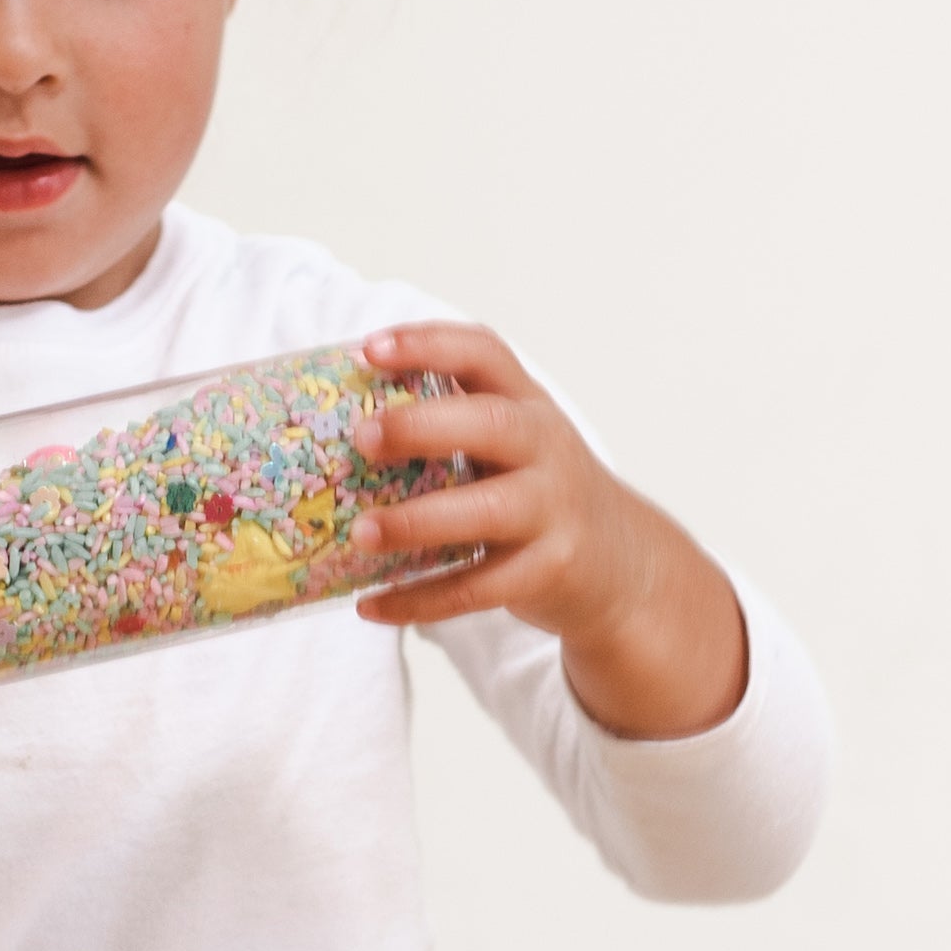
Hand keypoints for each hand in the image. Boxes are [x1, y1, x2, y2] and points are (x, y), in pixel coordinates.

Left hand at [346, 323, 751, 740]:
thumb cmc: (537, 493)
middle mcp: (546, 450)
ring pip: (488, 511)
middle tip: (361, 438)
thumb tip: (329, 425)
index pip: (485, 355)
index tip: (371, 349)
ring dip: (418, 522)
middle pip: (494, 425)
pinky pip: (480, 588)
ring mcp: (553, 512)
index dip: (429, 345)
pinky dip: (423, 599)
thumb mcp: (511, 445)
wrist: (621, 564)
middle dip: (424, 426)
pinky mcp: (549, 571)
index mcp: (526, 406)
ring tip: (359, 532)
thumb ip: (448, 424)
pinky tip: (371, 605)